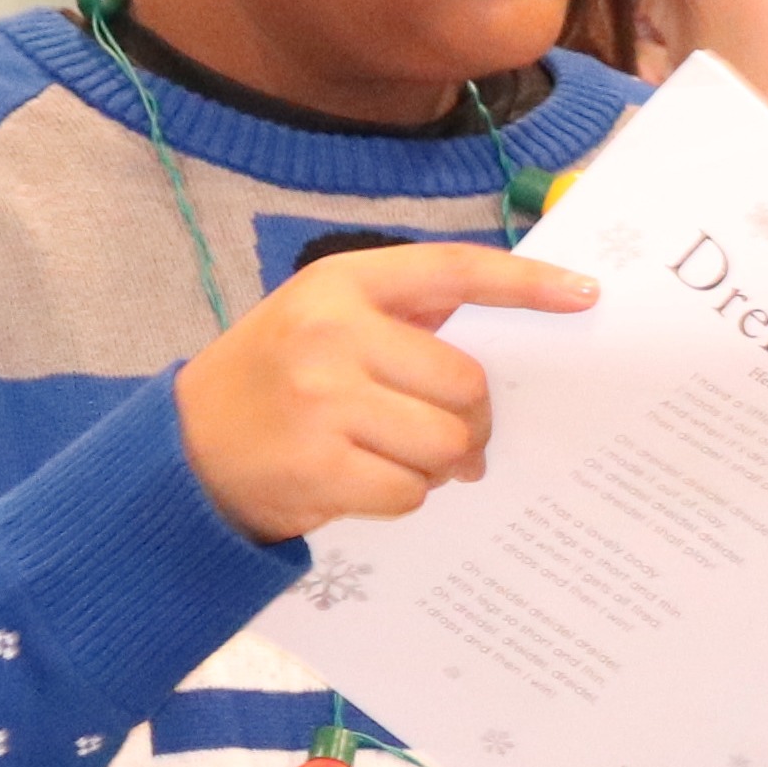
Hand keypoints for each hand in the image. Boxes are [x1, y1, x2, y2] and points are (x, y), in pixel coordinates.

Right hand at [172, 243, 600, 542]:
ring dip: (441, 465)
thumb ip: (400, 314)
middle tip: (458, 438)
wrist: (182, 451)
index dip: (525, 284)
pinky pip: (409, 490)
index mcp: (341, 284)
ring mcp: (323, 400)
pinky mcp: (318, 466)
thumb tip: (503, 327)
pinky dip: (404, 495)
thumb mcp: (320, 319)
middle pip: (464, 383)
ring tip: (409, 462)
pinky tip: (369, 483)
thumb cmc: (272, 380)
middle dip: (473, 420)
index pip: (452, 271)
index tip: (585, 294)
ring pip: (444, 443)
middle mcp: (331, 332)